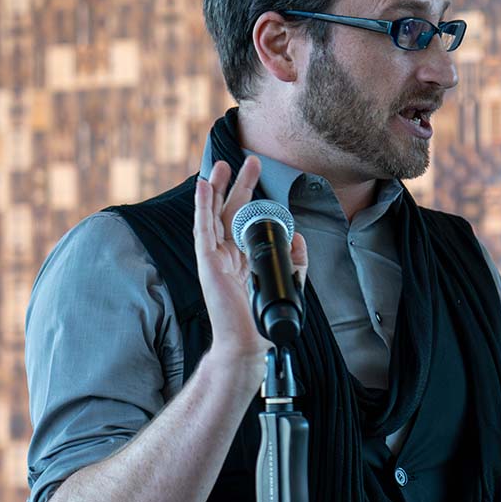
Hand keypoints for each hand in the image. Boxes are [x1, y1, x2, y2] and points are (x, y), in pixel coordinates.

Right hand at [193, 157, 307, 363]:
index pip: (242, 219)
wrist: (246, 341)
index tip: (258, 176)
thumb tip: (298, 236)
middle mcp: (225, 253)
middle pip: (228, 210)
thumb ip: (294, 259)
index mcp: (240, 256)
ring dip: (218, 187)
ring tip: (223, 164)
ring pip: (213, 214)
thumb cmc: (259, 318)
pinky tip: (205, 186)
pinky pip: (203, 228)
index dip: (249, 196)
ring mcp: (214, 257)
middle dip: (238, 184)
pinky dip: (202, 206)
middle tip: (248, 161)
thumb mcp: (286, 281)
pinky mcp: (207, 262)